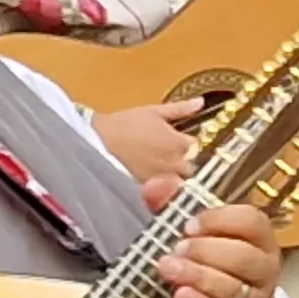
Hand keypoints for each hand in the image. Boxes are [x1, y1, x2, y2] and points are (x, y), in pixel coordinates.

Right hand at [92, 96, 207, 186]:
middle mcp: (176, 164)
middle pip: (194, 169)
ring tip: (164, 172)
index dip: (192, 145)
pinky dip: (163, 190)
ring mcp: (164, 180)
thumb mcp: (154, 112)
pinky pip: (165, 194)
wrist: (97, 144)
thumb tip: (201, 103)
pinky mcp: (151, 192)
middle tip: (174, 159)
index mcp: (180, 143)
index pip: (198, 148)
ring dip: (178, 179)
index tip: (182, 142)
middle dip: (188, 164)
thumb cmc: (124, 125)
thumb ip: (180, 109)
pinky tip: (154, 183)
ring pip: (182, 184)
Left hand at [141, 178, 284, 297]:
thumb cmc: (206, 260)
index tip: (189, 224)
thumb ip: (173, 204)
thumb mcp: (191, 230)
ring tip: (168, 269)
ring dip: (198, 278)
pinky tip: (180, 297)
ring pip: (233, 288)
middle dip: (206, 251)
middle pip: (244, 257)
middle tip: (176, 249)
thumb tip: (154, 185)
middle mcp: (263, 266)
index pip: (252, 222)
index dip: (221, 220)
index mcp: (258, 236)